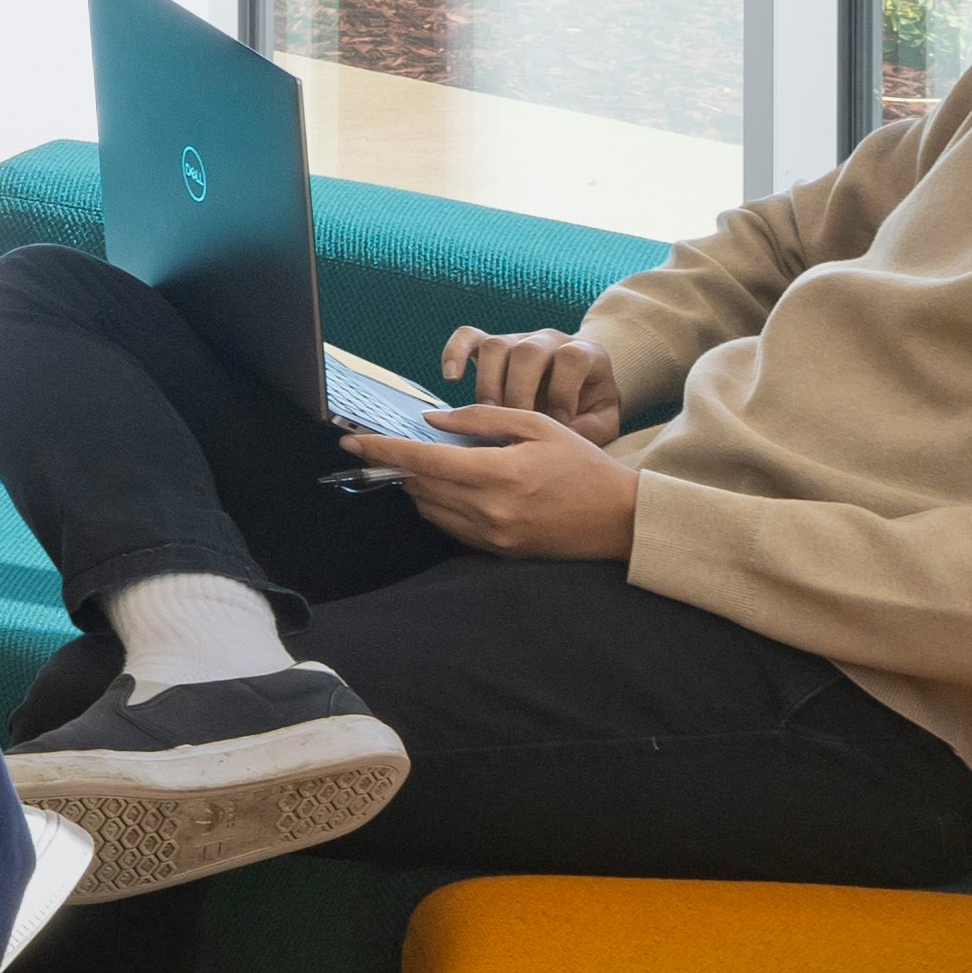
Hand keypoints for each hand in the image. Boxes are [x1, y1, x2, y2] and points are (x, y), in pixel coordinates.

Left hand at [345, 400, 639, 559]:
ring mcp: (493, 536)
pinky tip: (448, 488)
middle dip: (395, 466)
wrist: (620, 519)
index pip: (423, 462)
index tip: (350, 440)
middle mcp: (490, 510)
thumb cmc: (582, 465)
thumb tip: (432, 421)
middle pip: (419, 487)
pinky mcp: (498, 552)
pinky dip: (438, 506)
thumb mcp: (537, 426)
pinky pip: (450, 527)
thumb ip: (481, 420)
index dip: (382, 450)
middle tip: (384, 447)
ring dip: (416, 486)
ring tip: (421, 465)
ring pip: (429, 509)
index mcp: (499, 474)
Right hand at [444, 323, 625, 430]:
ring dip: (489, 384)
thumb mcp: (602, 422)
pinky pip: (467, 337)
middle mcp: (549, 339)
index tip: (559, 423)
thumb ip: (588, 430)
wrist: (580, 385)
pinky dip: (454, 354)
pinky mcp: (491, 344)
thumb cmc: (588, 408)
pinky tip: (451, 378)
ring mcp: (518, 339)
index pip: (572, 358)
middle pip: (528, 352)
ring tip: (491, 415)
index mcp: (585, 353)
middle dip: (519, 393)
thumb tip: (556, 440)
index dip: (563, 391)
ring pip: (495, 346)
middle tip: (516, 424)